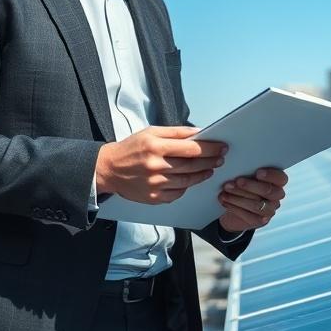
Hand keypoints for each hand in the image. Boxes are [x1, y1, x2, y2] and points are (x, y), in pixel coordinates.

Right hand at [96, 126, 226, 204]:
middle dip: (210, 161)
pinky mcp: (153, 198)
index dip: (210, 148)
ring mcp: (155, 184)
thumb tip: (199, 133)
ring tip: (210, 169)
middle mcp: (156, 166)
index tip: (221, 147)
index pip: (191, 148)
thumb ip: (176, 132)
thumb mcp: (151, 132)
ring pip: (187, 181)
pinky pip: (177, 193)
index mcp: (155, 147)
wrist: (108, 169)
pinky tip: (190, 180)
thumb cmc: (130, 148)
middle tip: (220, 158)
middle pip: (192, 165)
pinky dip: (186, 186)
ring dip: (202, 175)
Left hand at [217, 167, 286, 232]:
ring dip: (238, 198)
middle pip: (268, 191)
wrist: (233, 206)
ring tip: (224, 193)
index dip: (271, 175)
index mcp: (277, 181)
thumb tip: (236, 163)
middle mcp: (277, 196)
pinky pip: (249, 216)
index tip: (258, 173)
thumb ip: (246, 169)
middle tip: (235, 181)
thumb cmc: (240, 184)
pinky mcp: (261, 221)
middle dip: (250, 186)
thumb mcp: (244, 174)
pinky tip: (224, 201)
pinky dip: (234, 208)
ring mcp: (270, 209)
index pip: (281, 178)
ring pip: (257, 205)